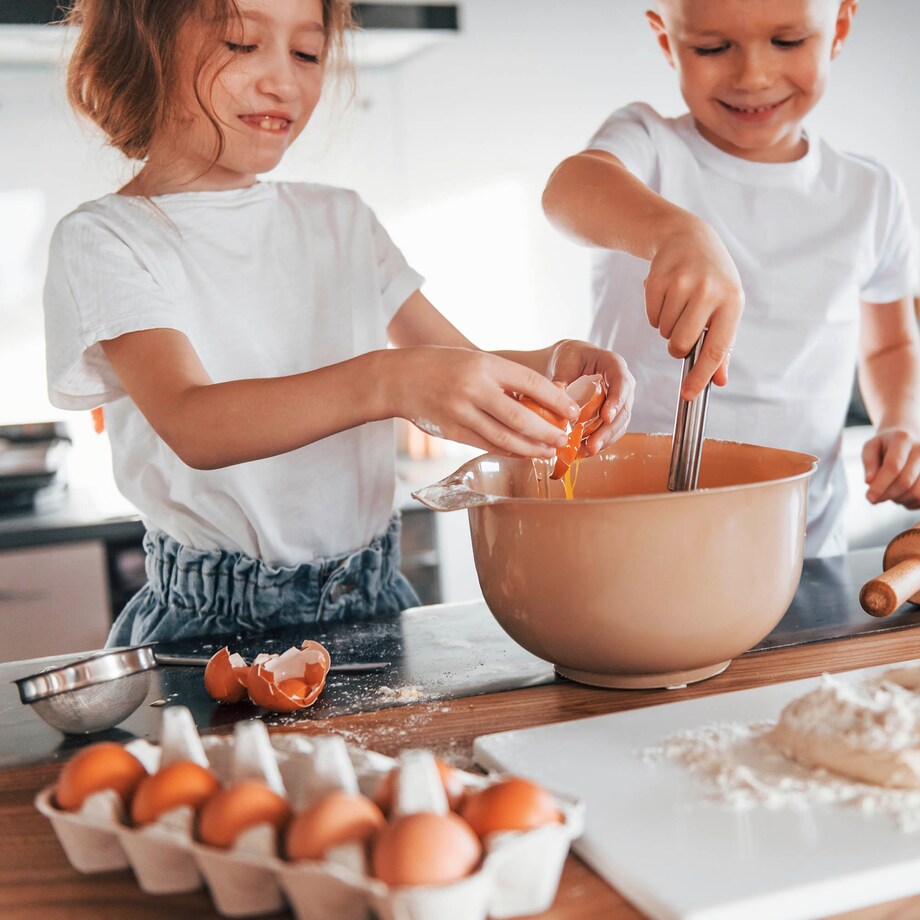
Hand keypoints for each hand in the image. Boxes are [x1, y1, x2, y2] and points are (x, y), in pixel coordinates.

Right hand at [390, 346, 580, 457]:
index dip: (556, 400)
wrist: (399, 378)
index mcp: (484, 364)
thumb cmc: (442, 366)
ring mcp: (460, 412)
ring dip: (530, 448)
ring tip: (548, 451)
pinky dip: (507, 450)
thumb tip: (544, 398)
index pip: (530, 382)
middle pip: (520, 416)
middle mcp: (473, 388)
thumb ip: (504, 378)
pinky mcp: (451, 431)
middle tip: (564, 439)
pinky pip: (486, 445)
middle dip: (547, 431)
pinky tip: (522, 453)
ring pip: (504, 437)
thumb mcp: (475, 360)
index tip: (573, 412)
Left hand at [548, 339, 634, 455]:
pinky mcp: (612, 414)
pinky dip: (599, 442)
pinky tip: (584, 451)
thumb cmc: (570, 357)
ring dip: (604, 440)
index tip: (606, 417)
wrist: (572, 362)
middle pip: (623, 409)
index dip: (616, 401)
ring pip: (619, 424)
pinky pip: (610, 431)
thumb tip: (555, 398)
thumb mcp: (565, 363)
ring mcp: (620, 401)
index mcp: (614, 365)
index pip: (621, 382)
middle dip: (608, 429)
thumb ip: (563, 379)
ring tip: (587, 452)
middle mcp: (623, 384)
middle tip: (593, 444)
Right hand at [644, 218, 743, 399]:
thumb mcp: (726, 307)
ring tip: (678, 305)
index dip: (701, 376)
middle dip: (677, 346)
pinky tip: (667, 296)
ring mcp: (682, 283)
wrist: (688, 238)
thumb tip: (719, 381)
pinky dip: (656, 314)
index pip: (716, 349)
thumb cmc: (712, 280)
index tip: (689, 394)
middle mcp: (708, 291)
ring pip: (664, 331)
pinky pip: (652, 317)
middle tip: (682, 332)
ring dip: (668, 327)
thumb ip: (722, 346)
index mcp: (731, 302)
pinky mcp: (658, 279)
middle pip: (682, 343)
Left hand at [863, 428, 919, 508]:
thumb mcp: (871, 448)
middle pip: (904, 481)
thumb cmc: (885, 446)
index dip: (880, 485)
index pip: (893, 466)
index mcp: (903, 439)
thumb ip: (869, 463)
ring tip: (889, 492)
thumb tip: (869, 482)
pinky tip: (901, 495)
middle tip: (874, 498)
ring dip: (898, 499)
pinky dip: (909, 502)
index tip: (869, 498)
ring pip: (916, 493)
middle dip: (886, 494)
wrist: (909, 439)